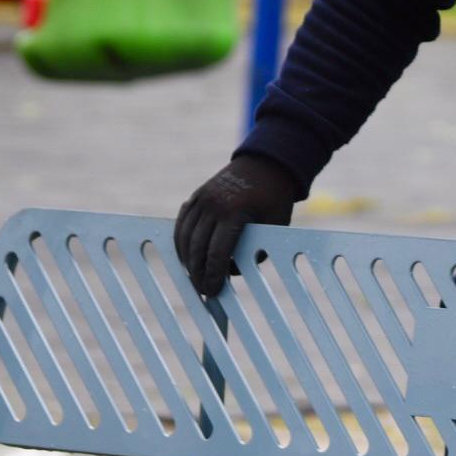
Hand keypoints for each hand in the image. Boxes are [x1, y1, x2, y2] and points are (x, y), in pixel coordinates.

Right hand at [174, 153, 301, 297]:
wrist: (266, 164)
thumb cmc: (274, 200)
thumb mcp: (274, 227)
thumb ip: (255, 250)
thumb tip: (232, 272)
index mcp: (235, 213)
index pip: (217, 253)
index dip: (213, 275)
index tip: (212, 291)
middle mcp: (213, 205)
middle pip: (198, 247)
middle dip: (197, 272)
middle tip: (202, 290)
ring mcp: (202, 198)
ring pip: (185, 236)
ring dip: (187, 259)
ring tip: (194, 276)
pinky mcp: (197, 196)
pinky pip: (182, 223)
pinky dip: (181, 242)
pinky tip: (186, 257)